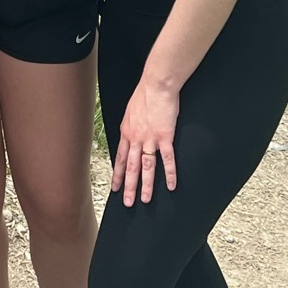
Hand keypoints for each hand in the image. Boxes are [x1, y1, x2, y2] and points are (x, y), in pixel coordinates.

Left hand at [112, 75, 179, 207]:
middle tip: (127, 202)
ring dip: (146, 185)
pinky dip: (170, 174)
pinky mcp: (165, 137)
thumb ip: (131, 125)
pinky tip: (171, 185)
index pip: (120, 158)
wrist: (156, 85)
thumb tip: (130, 134)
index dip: (118, 174)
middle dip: (129, 186)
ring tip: (145, 200)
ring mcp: (150, 139)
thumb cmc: (145, 94)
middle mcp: (136, 138)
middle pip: (131, 167)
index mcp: (127, 132)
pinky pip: (167, 159)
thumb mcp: (131, 111)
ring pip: (146, 167)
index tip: (116, 187)